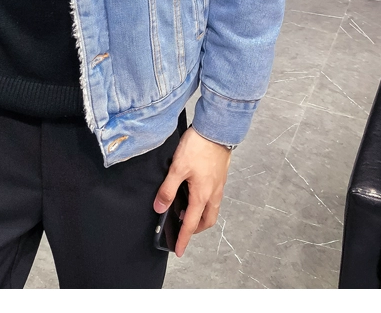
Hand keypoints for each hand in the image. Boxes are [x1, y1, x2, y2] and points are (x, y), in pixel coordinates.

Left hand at [153, 124, 231, 257]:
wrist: (217, 130)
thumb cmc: (198, 147)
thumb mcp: (177, 168)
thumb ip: (168, 189)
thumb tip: (159, 207)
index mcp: (202, 196)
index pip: (191, 225)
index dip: (183, 239)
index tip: (179, 250)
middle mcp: (213, 194)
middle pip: (206, 221)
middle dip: (195, 229)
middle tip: (182, 230)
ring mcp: (218, 186)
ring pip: (211, 210)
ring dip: (201, 216)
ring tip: (186, 211)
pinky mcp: (220, 177)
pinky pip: (214, 199)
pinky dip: (205, 204)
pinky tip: (195, 193)